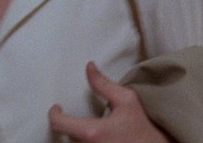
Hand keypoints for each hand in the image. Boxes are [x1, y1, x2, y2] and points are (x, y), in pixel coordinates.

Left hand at [49, 62, 171, 142]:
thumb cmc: (147, 129)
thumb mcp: (128, 101)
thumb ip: (104, 84)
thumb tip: (89, 67)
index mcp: (93, 133)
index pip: (59, 123)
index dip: (55, 113)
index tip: (57, 108)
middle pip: (68, 136)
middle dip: (70, 125)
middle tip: (75, 116)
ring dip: (79, 135)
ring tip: (91, 128)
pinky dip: (88, 141)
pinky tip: (100, 138)